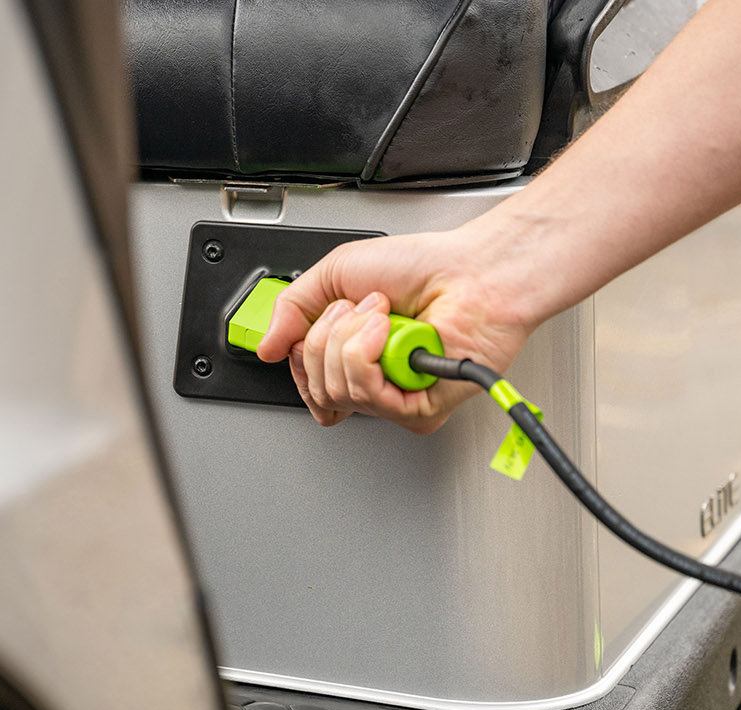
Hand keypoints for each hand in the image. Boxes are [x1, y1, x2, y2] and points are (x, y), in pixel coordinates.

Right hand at [256, 226, 541, 432]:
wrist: (473, 272)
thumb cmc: (425, 267)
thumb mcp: (336, 273)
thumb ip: (291, 308)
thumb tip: (266, 347)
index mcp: (353, 354)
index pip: (307, 380)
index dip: (305, 352)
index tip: (327, 316)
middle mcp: (373, 380)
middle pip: (315, 386)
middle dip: (329, 335)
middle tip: (365, 309)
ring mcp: (394, 398)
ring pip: (336, 391)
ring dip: (353, 340)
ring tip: (385, 318)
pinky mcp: (417, 410)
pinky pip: (368, 397)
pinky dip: (371, 355)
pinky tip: (394, 336)